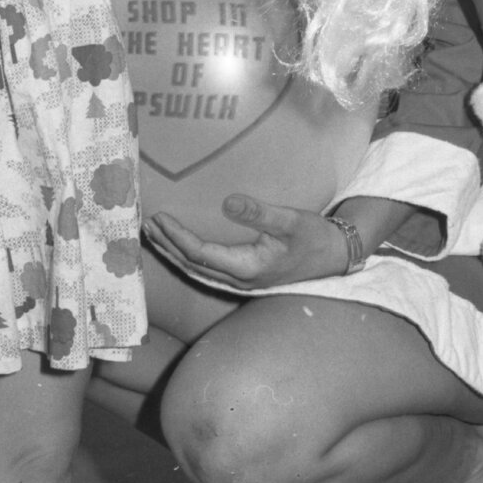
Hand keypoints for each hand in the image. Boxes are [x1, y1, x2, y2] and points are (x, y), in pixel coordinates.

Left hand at [143, 196, 351, 289]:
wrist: (337, 257)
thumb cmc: (315, 238)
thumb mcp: (290, 221)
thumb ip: (259, 213)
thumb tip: (228, 202)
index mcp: (247, 268)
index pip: (199, 254)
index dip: (176, 237)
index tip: (159, 217)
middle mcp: (239, 280)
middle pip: (191, 265)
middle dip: (166, 246)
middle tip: (145, 225)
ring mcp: (242, 281)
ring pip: (198, 270)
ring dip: (174, 253)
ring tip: (154, 235)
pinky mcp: (246, 276)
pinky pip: (208, 269)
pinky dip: (189, 257)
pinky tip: (181, 246)